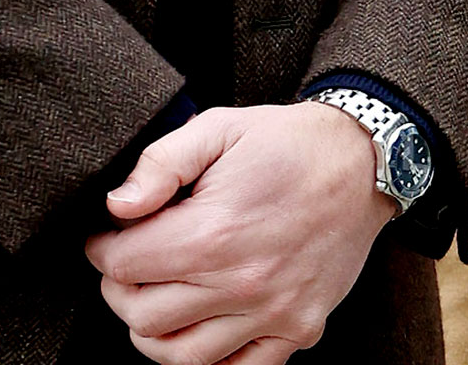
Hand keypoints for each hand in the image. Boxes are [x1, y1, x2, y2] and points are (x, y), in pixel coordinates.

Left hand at [86, 101, 394, 364]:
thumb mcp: (221, 126)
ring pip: (179, 356)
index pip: (124, 265)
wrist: (365, 160)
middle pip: (142, 316)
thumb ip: (162, 162)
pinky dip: (207, 360)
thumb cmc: (288, 142)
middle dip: (121, 288)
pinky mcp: (298, 330)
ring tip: (158, 294)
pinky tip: (201, 325)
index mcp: (214, 232)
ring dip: (153, 329)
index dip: (103, 248)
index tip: (107, 235)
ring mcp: (273, 314)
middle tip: (130, 262)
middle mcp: (241, 283)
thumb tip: (117, 206)